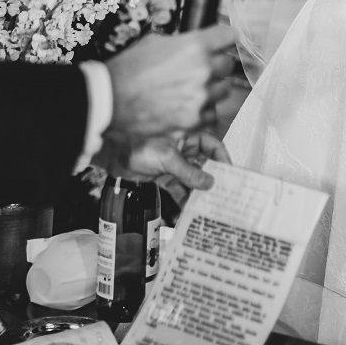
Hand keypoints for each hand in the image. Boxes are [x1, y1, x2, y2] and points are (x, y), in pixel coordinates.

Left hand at [94, 131, 230, 206]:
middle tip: (220, 195)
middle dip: (211, 180)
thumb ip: (189, 172)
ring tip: (204, 207)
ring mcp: (176, 162)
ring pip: (192, 178)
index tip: (230, 175)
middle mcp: (185, 148)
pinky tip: (185, 210)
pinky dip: (182, 197)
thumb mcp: (168, 158)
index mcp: (188, 135)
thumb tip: (209, 183)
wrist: (115, 157)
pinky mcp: (166, 175)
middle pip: (204, 164)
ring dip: (197, 191)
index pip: (212, 145)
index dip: (222, 159)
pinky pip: (179, 187)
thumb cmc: (141, 146)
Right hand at [106, 23, 235, 137]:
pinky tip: (187, 107)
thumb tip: (198, 45)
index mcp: (195, 46)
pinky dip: (203, 111)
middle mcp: (203, 70)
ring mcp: (200, 98)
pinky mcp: (193, 121)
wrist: (110, 99)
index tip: (223, 43)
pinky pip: (211, 114)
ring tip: (193, 90)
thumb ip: (184, 43)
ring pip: (223, 91)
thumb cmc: (130, 68)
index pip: (229, 36)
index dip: (225, 39)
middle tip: (202, 68)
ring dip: (212, 89)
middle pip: (228, 64)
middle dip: (217, 65)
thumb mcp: (156, 41)